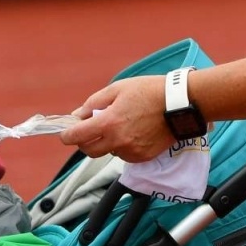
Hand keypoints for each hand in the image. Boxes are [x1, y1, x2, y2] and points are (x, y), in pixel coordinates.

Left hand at [59, 75, 173, 162]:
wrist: (180, 104)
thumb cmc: (149, 91)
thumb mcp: (118, 88)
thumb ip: (94, 103)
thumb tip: (78, 115)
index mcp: (108, 122)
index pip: (77, 136)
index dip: (66, 135)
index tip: (65, 133)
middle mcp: (118, 141)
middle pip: (89, 151)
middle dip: (84, 141)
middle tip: (88, 130)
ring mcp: (131, 151)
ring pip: (108, 152)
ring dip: (106, 142)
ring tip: (119, 126)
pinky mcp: (143, 157)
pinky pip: (124, 155)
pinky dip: (122, 146)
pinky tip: (133, 132)